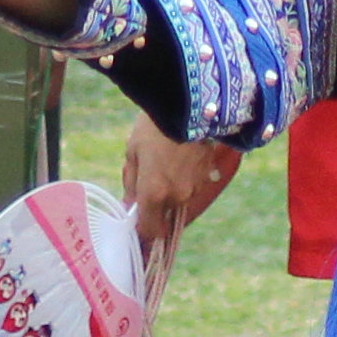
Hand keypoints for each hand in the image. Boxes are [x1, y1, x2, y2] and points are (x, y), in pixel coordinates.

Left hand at [121, 113, 240, 252]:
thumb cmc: (152, 128)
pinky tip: (179, 157)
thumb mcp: (133, 153)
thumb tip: (129, 207)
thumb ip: (131, 185)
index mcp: (154, 194)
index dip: (142, 231)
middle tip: (147, 179)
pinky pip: (192, 186)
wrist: (187, 105)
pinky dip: (185, 178)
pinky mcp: (207, 175)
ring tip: (165, 162)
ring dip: (171, 190)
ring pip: (179, 200)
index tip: (136, 222)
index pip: (149, 231)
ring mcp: (195, 187)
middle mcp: (177, 197)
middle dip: (156, 205)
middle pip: (165, 215)